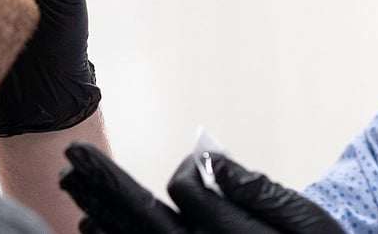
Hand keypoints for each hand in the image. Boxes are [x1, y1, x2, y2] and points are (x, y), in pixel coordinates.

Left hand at [59, 143, 344, 233]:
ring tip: (72, 181)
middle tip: (74, 153)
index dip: (192, 168)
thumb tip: (212, 162)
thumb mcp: (304, 220)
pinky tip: (90, 224)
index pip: (189, 190)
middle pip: (142, 218)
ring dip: (99, 209)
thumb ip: (257, 192)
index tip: (201, 162)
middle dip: (107, 183)